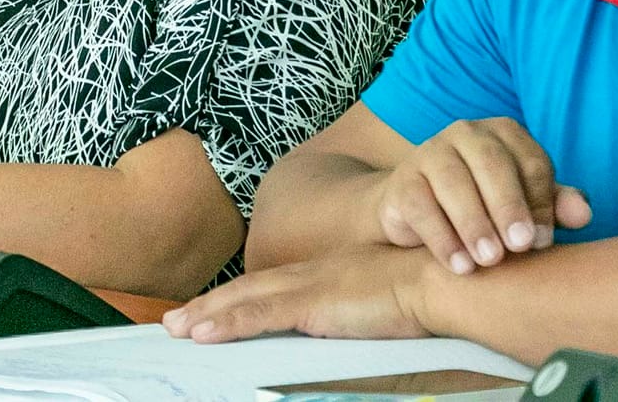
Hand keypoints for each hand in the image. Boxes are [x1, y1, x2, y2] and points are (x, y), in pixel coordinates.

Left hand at [162, 246, 432, 343]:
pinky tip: (202, 333)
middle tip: (175, 319)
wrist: (442, 282)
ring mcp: (310, 285)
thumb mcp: (383, 308)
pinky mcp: (312, 301)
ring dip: (206, 314)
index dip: (239, 299)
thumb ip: (358, 322)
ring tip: (175, 327)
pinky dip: (226, 323)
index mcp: (328, 274)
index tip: (214, 310)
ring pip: (243, 300)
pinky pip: (257, 315)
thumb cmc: (427, 297)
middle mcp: (312, 273)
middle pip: (248, 290)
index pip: (272, 288)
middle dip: (210, 305)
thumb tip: (345, 343)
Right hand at [375, 118, 590, 273]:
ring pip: (452, 181)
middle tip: (519, 247)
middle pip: (491, 163)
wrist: (423, 213)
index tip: (543, 241)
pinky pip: (421, 205)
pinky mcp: (402, 181)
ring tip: (490, 260)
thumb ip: (555, 207)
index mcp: (504, 134)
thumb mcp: (524, 206)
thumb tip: (584, 213)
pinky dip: (442, 238)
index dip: (540, 201)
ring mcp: (429, 152)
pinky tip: (460, 266)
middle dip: (507, 206)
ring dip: (474, 223)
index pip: (530, 161)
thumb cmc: (487, 208)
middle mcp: (466, 133)